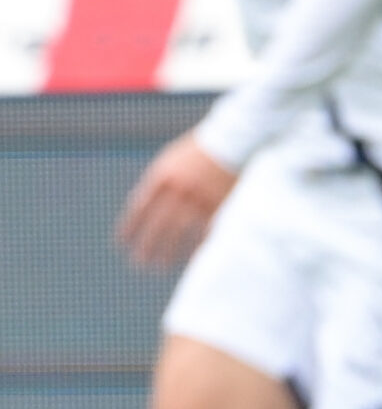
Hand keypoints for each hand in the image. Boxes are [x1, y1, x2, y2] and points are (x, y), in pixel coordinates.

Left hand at [118, 133, 236, 266]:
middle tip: (139, 264)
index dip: (130, 227)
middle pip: (157, 225)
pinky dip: (197, 247)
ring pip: (179, 233)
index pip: (139, 208)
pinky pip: (205, 232)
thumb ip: (158, 180)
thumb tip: (141, 205)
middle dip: (146, 246)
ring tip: (161, 268)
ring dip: (169, 252)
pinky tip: (191, 259)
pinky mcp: (219, 205)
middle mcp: (178, 190)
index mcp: (163, 177)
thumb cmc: (201, 149)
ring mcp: (199, 199)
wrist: (234, 141)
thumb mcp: (172, 159)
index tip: (122, 243)